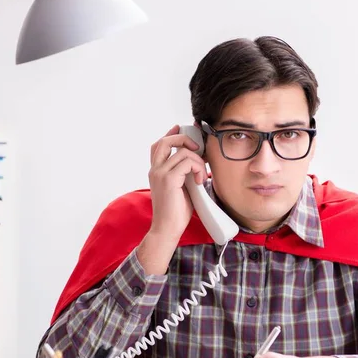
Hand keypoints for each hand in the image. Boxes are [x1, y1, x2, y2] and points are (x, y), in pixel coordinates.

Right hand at [147, 125, 206, 240]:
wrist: (167, 229)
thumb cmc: (176, 212)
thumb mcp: (181, 188)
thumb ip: (184, 173)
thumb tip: (197, 161)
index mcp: (156, 171)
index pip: (158, 145)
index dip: (171, 134)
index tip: (181, 129)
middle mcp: (155, 170)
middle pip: (166, 141)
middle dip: (184, 139)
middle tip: (197, 149)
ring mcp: (160, 173)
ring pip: (182, 151)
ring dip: (198, 161)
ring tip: (202, 176)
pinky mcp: (168, 179)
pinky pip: (187, 162)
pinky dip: (198, 168)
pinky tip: (200, 181)